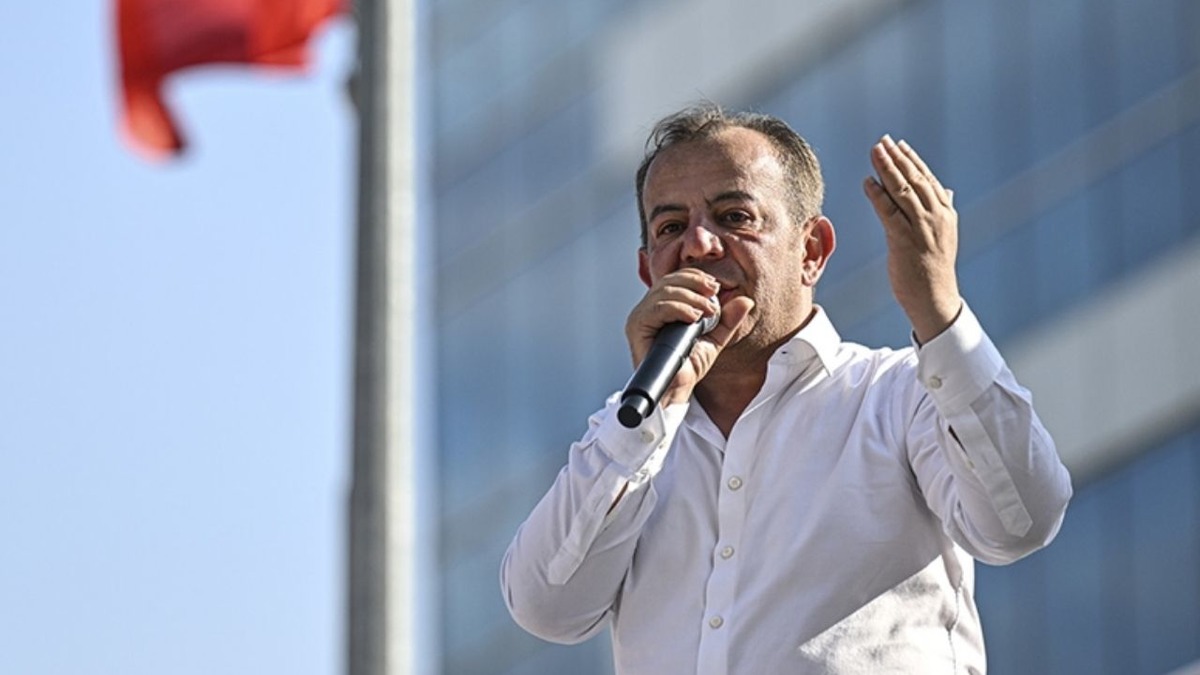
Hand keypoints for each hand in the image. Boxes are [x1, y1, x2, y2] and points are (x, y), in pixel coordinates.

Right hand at [625, 269, 753, 406]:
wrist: (676, 391)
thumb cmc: (689, 366)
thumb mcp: (714, 338)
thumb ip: (728, 320)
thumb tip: (746, 300)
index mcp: (663, 306)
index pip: (676, 279)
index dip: (696, 277)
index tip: (716, 286)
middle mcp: (649, 308)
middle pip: (669, 281)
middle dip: (694, 283)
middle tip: (714, 292)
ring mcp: (641, 317)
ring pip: (663, 292)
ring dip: (690, 297)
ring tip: (707, 311)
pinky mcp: (637, 327)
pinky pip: (656, 309)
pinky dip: (677, 308)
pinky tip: (693, 317)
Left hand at [863, 135, 961, 343]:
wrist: (935, 300)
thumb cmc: (934, 269)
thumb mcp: (944, 236)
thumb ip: (942, 210)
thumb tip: (945, 190)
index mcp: (945, 213)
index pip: (926, 179)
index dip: (911, 159)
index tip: (898, 144)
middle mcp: (936, 217)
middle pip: (913, 179)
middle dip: (897, 157)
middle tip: (882, 140)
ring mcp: (921, 229)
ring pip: (902, 191)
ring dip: (887, 168)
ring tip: (874, 151)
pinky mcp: (904, 241)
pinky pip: (889, 213)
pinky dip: (878, 195)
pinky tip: (868, 182)